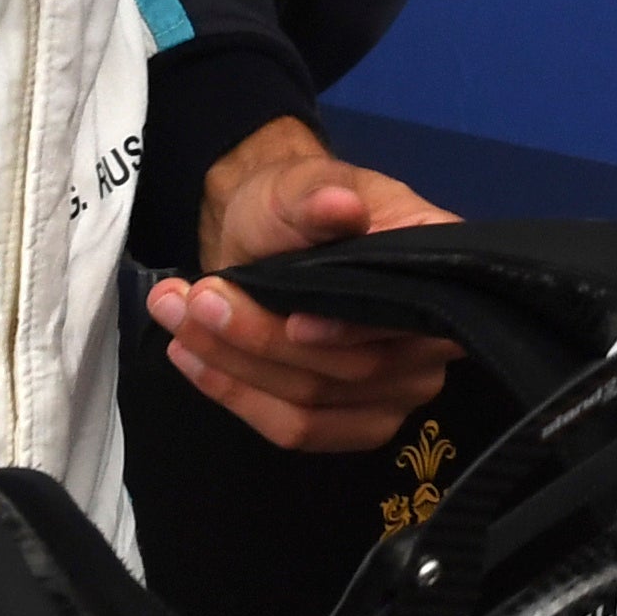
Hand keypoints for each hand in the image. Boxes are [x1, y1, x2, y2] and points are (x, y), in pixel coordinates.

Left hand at [148, 119, 460, 453]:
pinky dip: (240, 399)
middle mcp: (436, 337)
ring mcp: (402, 387)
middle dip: (264, 340)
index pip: (410, 321)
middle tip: (193, 301)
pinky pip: (299, 430)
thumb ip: (319, 198)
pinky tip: (195, 362)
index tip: (291, 321)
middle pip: (356, 371)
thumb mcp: (300, 185)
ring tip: (177, 322)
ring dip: (237, 369)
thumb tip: (343, 207)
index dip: (351, 331)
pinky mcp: (359, 421)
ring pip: (316, 404)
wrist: (265, 233)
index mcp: (438, 268)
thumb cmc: (294, 204)